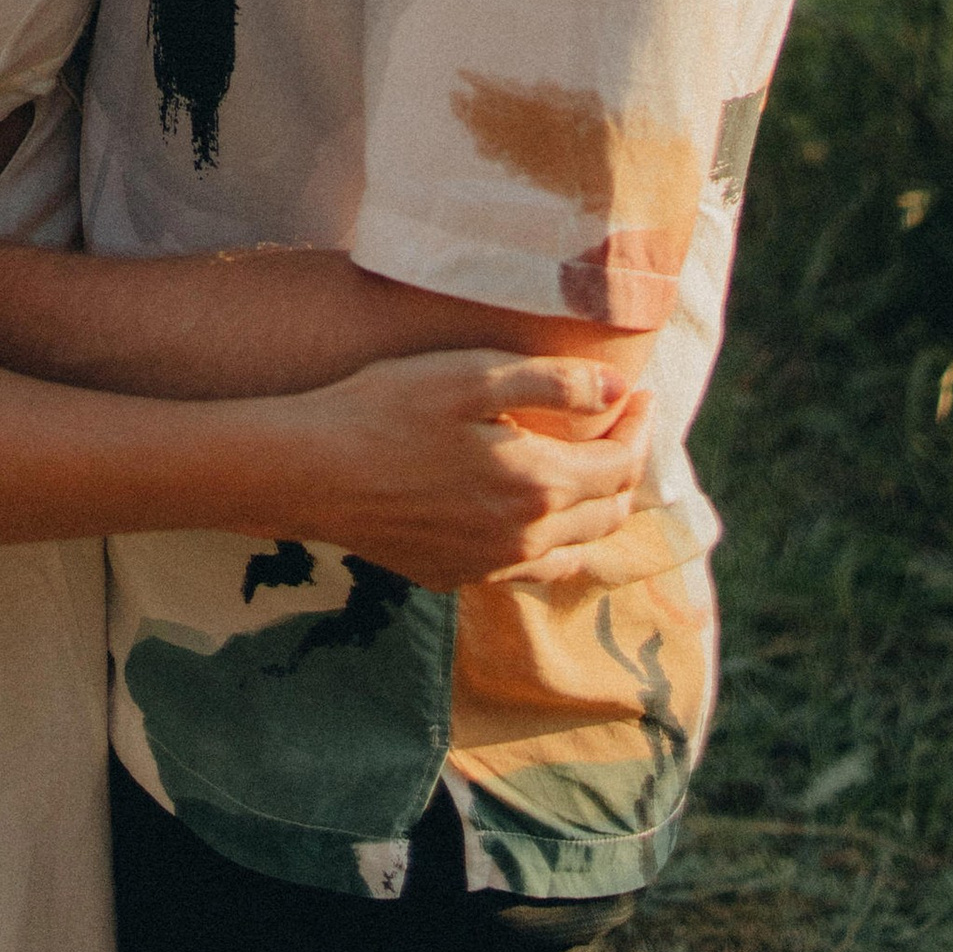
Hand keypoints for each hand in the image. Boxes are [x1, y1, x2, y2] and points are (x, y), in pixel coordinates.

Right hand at [266, 351, 650, 592]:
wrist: (312, 472)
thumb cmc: (387, 408)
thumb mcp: (471, 375)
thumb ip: (553, 384)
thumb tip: (617, 393)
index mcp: (538, 484)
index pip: (621, 465)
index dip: (639, 428)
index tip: (640, 395)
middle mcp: (525, 537)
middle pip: (609, 514)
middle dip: (627, 468)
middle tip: (623, 427)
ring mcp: (490, 564)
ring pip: (574, 550)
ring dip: (596, 510)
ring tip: (593, 471)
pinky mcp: (455, 576)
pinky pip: (530, 567)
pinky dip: (554, 540)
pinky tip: (535, 512)